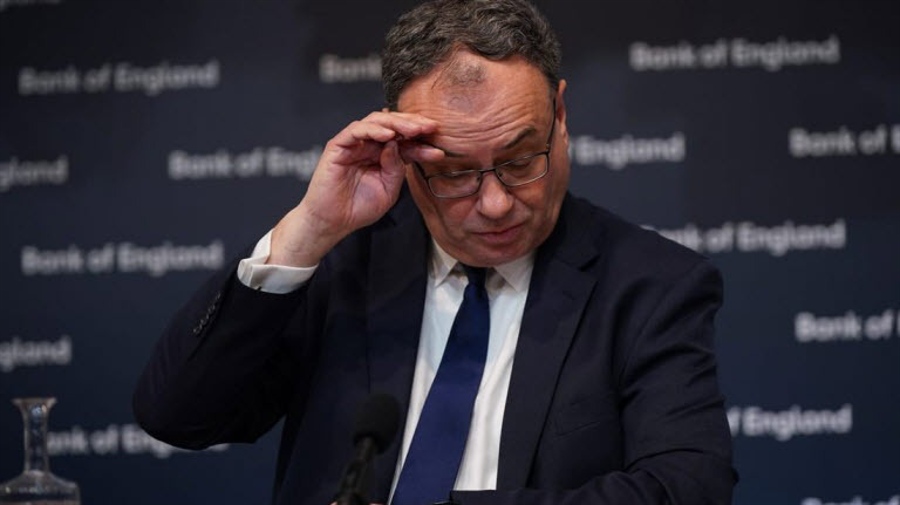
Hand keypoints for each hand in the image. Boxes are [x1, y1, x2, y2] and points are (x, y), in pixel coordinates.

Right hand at [268, 111, 441, 266]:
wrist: (334, 221)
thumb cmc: (359, 207)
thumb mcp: (389, 188)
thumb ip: (397, 167)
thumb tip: (400, 145)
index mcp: (383, 155)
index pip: (405, 142)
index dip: (422, 142)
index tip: (439, 147)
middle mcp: (369, 145)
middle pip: (393, 125)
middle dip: (414, 124)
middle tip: (431, 128)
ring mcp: (354, 143)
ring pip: (376, 121)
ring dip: (397, 123)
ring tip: (414, 130)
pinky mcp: (338, 145)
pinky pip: (357, 130)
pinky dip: (374, 129)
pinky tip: (389, 135)